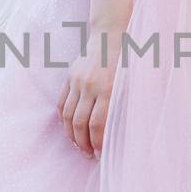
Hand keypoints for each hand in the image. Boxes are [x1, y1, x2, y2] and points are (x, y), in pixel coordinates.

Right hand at [56, 23, 125, 159]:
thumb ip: (120, 105)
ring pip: (68, 116)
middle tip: (89, 155)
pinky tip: (70, 129)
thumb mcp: (128, 83)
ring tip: (78, 146)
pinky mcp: (69, 78)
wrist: (109, 36)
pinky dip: (64, 119)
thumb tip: (115, 132)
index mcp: (108, 89)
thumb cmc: (125, 62)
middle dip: (84, 143)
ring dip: (72, 134)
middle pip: (80, 123)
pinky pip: (61, 103)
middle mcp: (90, 86)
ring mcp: (77, 81)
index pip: (98, 124)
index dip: (97, 142)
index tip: (100, 154)